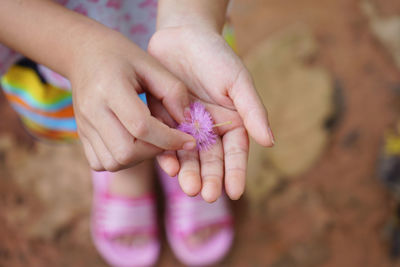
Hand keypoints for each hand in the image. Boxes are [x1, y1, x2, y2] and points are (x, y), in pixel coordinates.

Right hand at [70, 28, 195, 170]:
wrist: (84, 53)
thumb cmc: (122, 56)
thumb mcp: (152, 64)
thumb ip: (173, 91)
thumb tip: (186, 122)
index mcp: (109, 88)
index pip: (141, 127)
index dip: (170, 139)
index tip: (189, 140)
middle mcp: (92, 111)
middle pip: (126, 152)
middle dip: (154, 151)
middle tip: (167, 138)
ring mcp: (83, 126)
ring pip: (113, 162)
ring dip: (139, 158)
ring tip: (150, 139)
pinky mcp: (82, 135)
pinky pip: (100, 163)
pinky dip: (122, 161)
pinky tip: (133, 143)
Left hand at [148, 26, 273, 201]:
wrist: (182, 35)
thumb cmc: (216, 56)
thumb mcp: (238, 81)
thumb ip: (253, 111)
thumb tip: (270, 142)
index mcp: (232, 123)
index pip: (236, 154)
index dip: (236, 173)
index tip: (235, 192)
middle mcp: (209, 130)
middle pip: (211, 160)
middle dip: (209, 178)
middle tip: (206, 194)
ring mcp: (185, 127)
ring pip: (188, 156)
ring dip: (189, 173)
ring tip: (188, 187)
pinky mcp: (163, 120)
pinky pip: (164, 142)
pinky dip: (167, 155)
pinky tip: (169, 167)